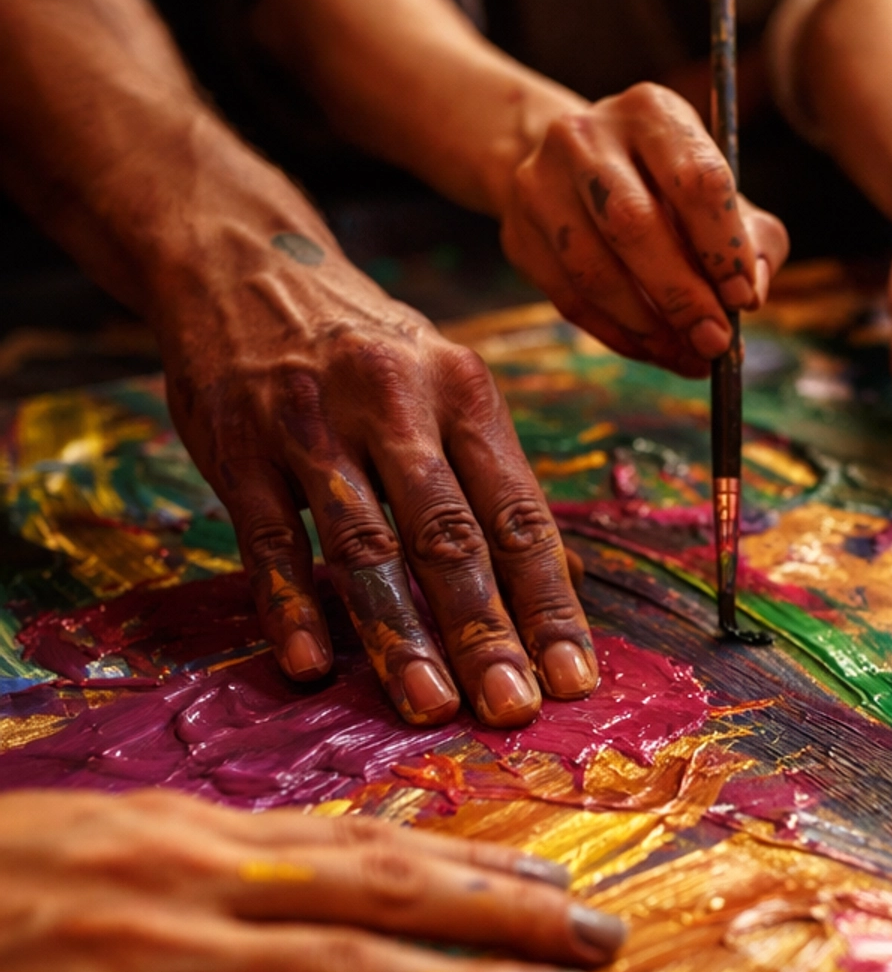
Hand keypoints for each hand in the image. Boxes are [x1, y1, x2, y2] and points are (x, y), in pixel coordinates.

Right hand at [0, 790, 625, 971]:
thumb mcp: (96, 847)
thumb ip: (201, 864)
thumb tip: (310, 874)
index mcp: (189, 830)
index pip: (363, 842)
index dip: (468, 861)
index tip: (552, 880)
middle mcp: (195, 881)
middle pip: (384, 894)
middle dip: (504, 916)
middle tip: (604, 936)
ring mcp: (161, 958)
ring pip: (352, 968)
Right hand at [159, 216, 597, 730]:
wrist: (241, 262)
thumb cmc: (363, 346)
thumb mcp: (444, 384)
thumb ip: (497, 482)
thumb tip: (570, 584)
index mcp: (463, 392)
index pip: (517, 514)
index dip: (550, 602)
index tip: (574, 680)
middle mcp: (395, 404)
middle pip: (450, 536)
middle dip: (487, 631)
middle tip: (512, 708)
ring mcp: (312, 425)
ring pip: (365, 544)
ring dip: (400, 634)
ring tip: (430, 706)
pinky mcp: (238, 447)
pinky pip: (269, 538)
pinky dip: (291, 604)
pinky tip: (312, 664)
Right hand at [498, 82, 787, 374]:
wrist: (572, 167)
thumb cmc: (664, 183)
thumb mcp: (717, 189)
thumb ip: (753, 237)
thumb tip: (749, 293)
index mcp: (651, 112)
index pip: (694, 180)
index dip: (723, 247)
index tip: (744, 299)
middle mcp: (587, 136)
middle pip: (634, 224)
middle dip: (681, 295)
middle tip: (715, 342)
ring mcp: (541, 182)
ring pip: (593, 271)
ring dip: (648, 326)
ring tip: (688, 354)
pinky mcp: (518, 232)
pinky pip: (570, 299)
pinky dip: (619, 335)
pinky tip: (654, 349)